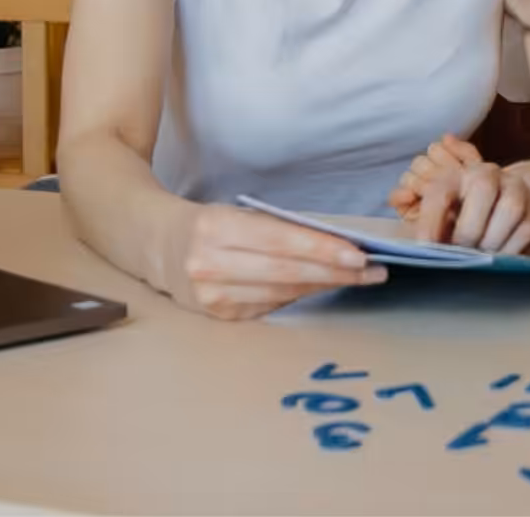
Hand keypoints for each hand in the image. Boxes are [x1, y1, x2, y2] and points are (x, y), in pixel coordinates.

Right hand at [161, 202, 386, 320]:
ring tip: (359, 278)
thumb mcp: (237, 213)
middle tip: (372, 271)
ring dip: (325, 286)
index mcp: (214, 229)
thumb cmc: (210, 223)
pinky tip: (324, 286)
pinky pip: (271, 305)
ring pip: (282, 293)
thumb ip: (279, 228)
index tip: (358, 254)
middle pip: (285, 273)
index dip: (321, 250)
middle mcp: (209, 265)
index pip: (280, 242)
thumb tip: (335, 244)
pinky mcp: (219, 316)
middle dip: (334, 273)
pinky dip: (301, 295)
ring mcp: (211, 296)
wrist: (158, 245)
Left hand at [388, 134, 529, 253]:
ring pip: (507, 212)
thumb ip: (429, 223)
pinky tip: (496, 254)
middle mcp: (487, 174)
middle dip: (467, 232)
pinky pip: (524, 232)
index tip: (425, 247)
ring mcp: (515, 190)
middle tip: (459, 252)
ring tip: (478, 254)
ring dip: (490, 241)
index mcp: (456, 175)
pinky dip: (508, 249)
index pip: (441, 192)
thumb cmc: (468, 208)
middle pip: (482, 194)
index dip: (431, 220)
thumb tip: (415, 248)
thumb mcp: (445, 210)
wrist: (515, 193)